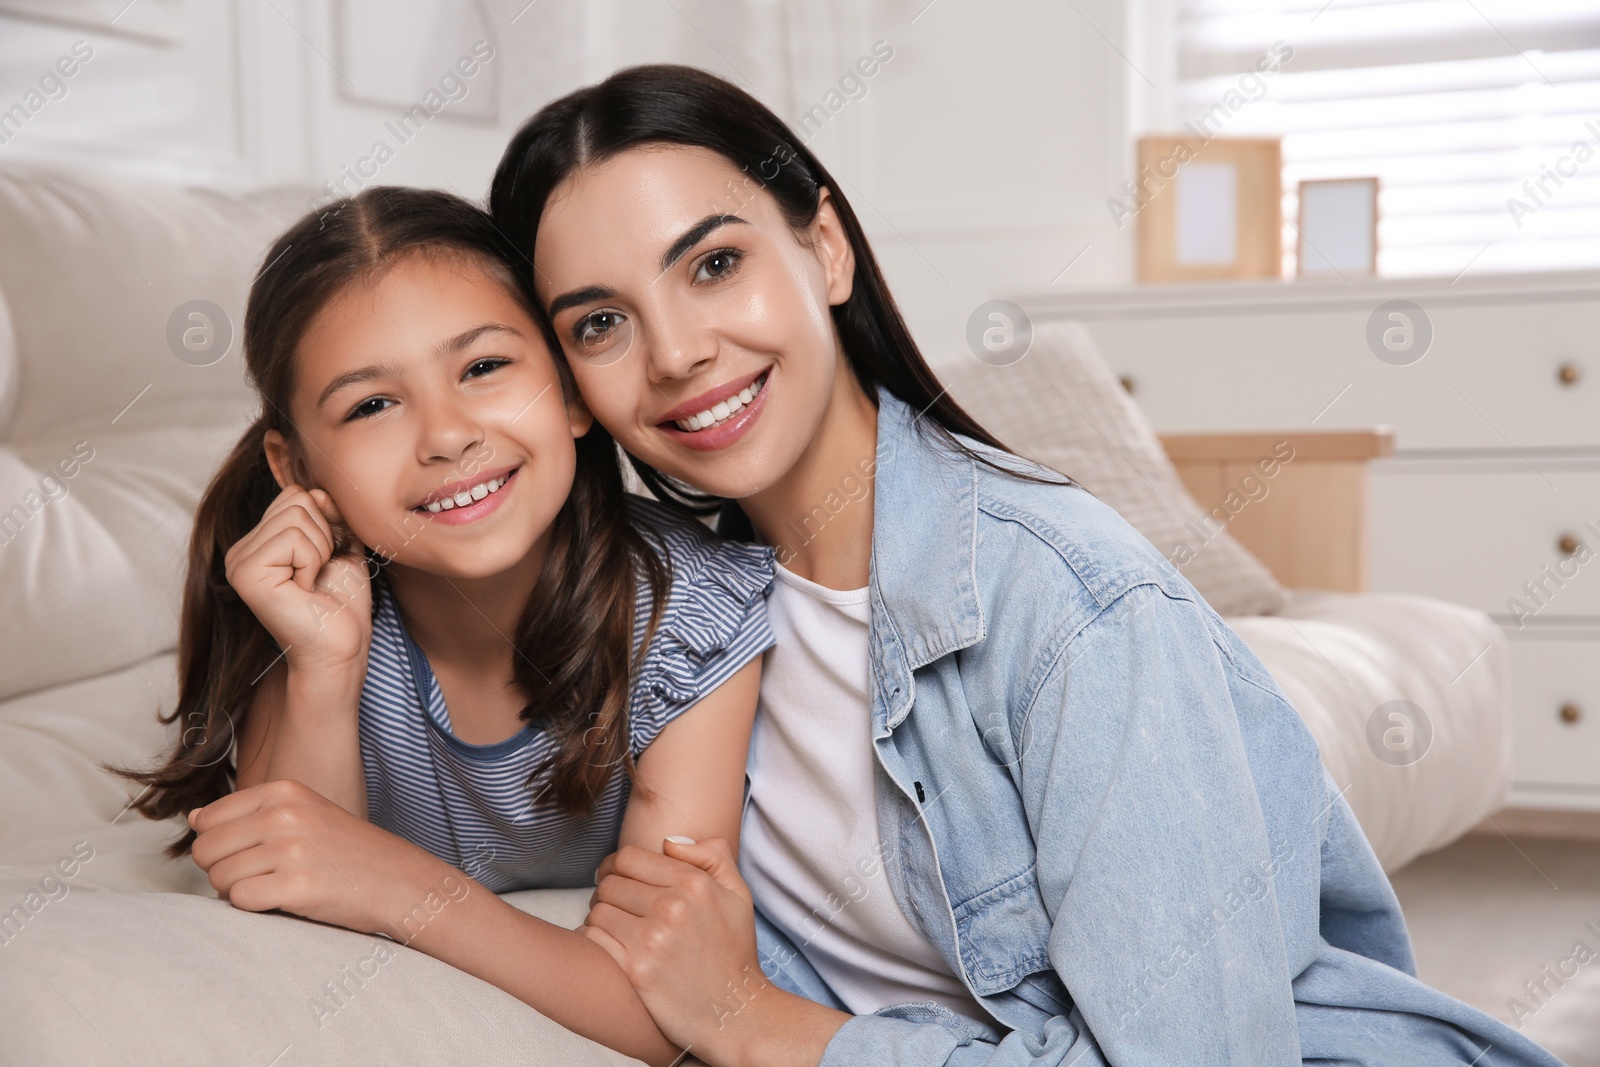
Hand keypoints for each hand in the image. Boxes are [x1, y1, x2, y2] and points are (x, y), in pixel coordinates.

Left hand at [189, 779, 465, 940]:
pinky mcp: (296, 886)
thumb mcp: (303, 813)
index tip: (250, 854)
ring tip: (277, 887)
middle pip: (205, 850)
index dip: (219, 845)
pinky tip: (284, 901)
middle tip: (261, 876)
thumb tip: (194, 817)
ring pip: (219, 879)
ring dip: (239, 892)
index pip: (207, 820)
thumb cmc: (349, 851)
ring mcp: (290, 850)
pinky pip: (240, 901)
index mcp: (283, 791)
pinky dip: (255, 908)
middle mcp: (283, 815)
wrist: (400, 880)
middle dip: (223, 870)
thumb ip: (248, 813)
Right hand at [223, 484, 371, 671]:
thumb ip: (327, 513)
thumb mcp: (340, 545)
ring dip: (320, 550)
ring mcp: (239, 561)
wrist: (342, 645)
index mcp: (259, 542)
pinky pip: (292, 538)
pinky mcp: (245, 574)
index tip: (324, 561)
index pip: (296, 494)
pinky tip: (304, 589)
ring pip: (297, 515)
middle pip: (297, 498)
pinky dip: (312, 562)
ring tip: (311, 582)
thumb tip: (315, 489)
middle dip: (324, 534)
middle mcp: (241, 550)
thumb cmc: (342, 602)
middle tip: (318, 573)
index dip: (326, 523)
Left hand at [584, 838, 831, 1062]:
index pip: (629, 857)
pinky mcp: (636, 970)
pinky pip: (593, 937)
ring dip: (599, 914)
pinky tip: (606, 942)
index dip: (616, 864)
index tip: (617, 876)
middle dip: (606, 889)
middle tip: (614, 903)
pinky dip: (591, 936)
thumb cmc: (735, 952)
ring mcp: (652, 940)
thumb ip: (712, 855)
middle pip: (609, 882)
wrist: (737, 1012)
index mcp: (694, 884)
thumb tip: (669, 843)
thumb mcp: (739, 894)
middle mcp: (671, 907)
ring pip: (597, 909)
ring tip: (612, 924)